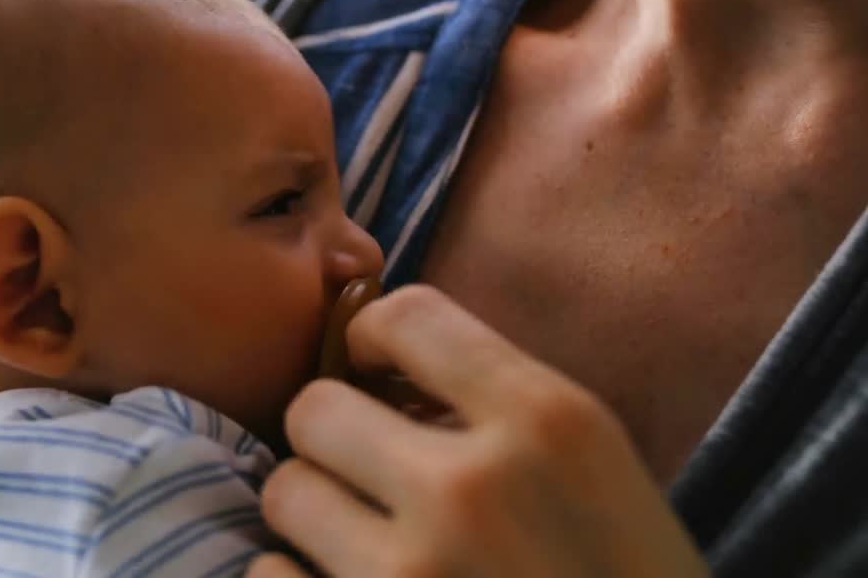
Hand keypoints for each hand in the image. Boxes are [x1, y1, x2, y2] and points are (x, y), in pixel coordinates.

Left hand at [248, 285, 708, 577]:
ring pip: (285, 493)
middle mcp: (470, 488)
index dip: (374, 338)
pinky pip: (268, 577)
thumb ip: (502, 412)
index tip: (376, 373)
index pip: (405, 316)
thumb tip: (385, 380)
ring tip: (362, 541)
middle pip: (315, 408)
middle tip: (369, 475)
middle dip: (336, 438)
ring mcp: (409, 576)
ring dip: (315, 515)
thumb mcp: (598, 473)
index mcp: (547, 423)